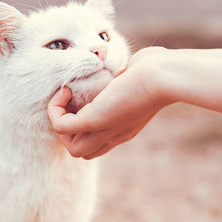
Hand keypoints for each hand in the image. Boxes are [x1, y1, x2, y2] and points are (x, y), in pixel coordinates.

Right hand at [48, 47, 170, 158]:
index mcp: (124, 128)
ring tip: (67, 98)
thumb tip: (119, 70)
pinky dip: (56, 110)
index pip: (98, 144)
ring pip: (73, 149)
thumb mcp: (136, 79)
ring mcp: (104, 129)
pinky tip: (66, 91)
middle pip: (83, 152)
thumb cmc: (159, 70)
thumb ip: (125, 79)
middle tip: (73, 103)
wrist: (166, 75)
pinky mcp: (95, 119)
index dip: (84, 127)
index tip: (84, 99)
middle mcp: (114, 134)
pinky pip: (61, 127)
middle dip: (71, 130)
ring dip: (61, 123)